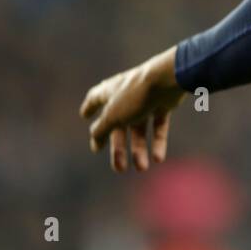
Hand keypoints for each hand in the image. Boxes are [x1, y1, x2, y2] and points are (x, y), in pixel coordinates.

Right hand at [79, 45, 187, 172]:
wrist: (166, 81)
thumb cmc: (134, 96)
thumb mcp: (112, 117)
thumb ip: (101, 130)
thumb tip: (94, 140)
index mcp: (109, 91)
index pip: (95, 99)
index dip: (90, 107)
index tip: (84, 116)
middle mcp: (126, 95)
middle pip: (119, 125)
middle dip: (119, 148)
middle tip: (119, 168)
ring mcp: (145, 99)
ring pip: (139, 129)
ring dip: (139, 150)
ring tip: (141, 168)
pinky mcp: (163, 103)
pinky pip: (158, 126)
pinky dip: (158, 142)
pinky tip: (158, 158)